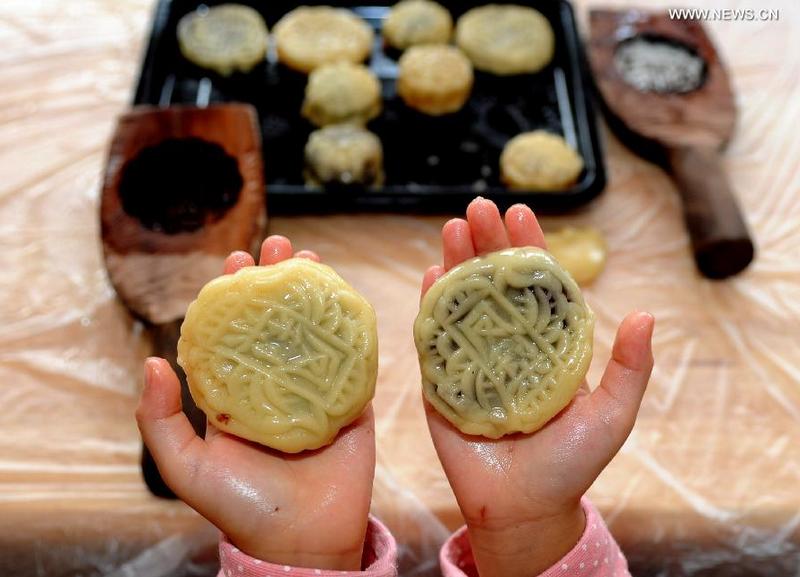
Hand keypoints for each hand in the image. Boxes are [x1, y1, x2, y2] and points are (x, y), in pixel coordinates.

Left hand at [136, 236, 374, 570]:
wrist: (303, 542)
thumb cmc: (240, 508)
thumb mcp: (185, 468)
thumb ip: (158, 421)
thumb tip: (151, 361)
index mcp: (237, 393)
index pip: (233, 332)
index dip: (232, 295)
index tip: (234, 262)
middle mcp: (275, 384)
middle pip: (276, 320)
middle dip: (277, 280)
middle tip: (279, 246)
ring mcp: (316, 390)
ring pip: (315, 330)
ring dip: (315, 292)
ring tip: (313, 259)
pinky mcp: (352, 402)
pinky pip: (355, 360)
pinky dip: (353, 328)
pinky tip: (350, 299)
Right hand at [420, 198, 653, 576]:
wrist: (523, 508)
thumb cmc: (572, 464)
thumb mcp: (613, 414)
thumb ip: (630, 367)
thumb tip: (648, 314)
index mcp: (548, 344)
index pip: (538, 286)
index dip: (530, 247)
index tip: (520, 212)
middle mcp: (509, 344)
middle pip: (494, 284)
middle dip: (486, 244)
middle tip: (477, 207)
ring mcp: (472, 358)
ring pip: (462, 301)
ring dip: (456, 262)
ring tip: (452, 227)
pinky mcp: (442, 380)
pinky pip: (433, 336)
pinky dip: (431, 304)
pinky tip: (431, 273)